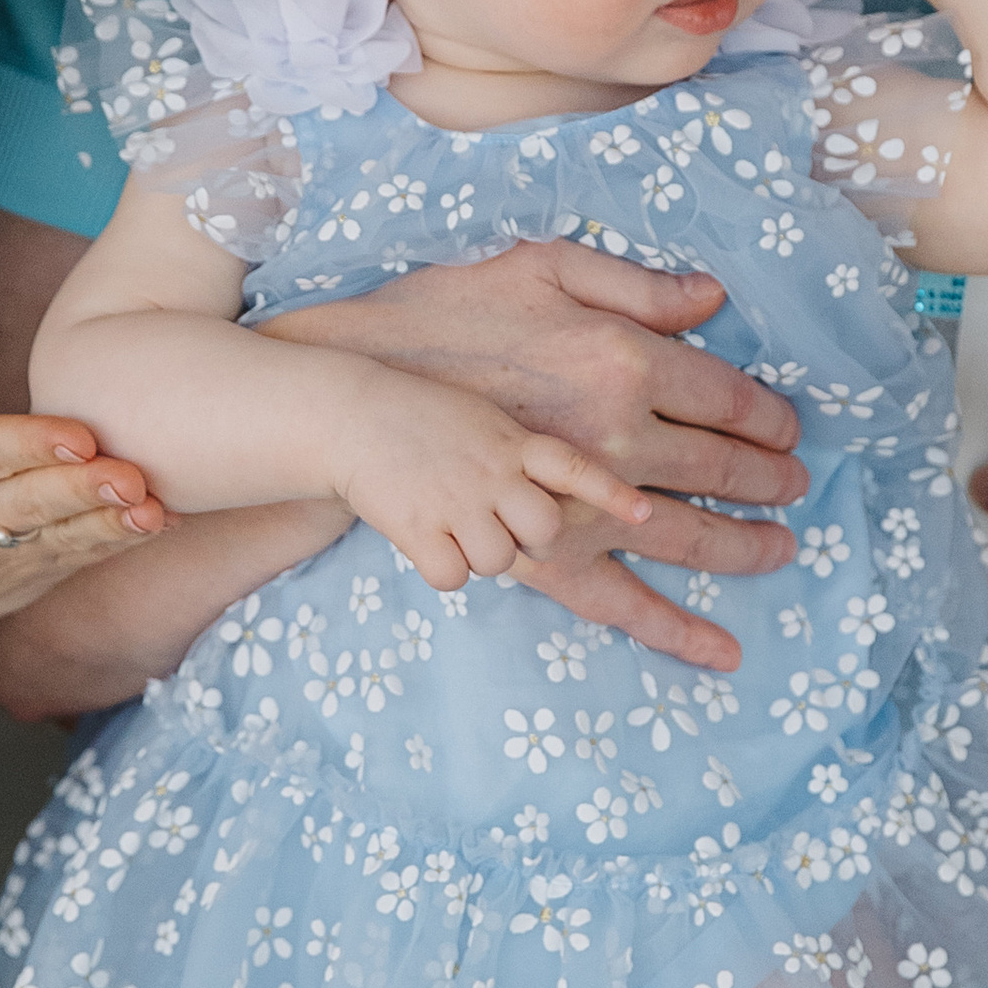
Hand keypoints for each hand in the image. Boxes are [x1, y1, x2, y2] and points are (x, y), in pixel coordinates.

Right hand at [0, 310, 168, 679]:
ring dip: (113, 523)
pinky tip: (164, 521)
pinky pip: (81, 557)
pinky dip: (121, 541)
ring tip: (154, 509)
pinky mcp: (35, 574)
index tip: (78, 434)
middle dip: (82, 488)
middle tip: (131, 476)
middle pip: (33, 501)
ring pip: (65, 537)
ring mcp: (4, 556)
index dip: (31, 444)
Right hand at [281, 240, 804, 660]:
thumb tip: (714, 299)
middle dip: (771, 483)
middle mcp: (613, 439)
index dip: (770, 419)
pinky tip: (720, 651)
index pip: (729, 400)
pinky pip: (622, 603)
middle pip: (721, 471)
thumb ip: (637, 284)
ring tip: (779, 549)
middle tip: (798, 488)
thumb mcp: (542, 266)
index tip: (789, 430)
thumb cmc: (446, 312)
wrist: (361, 394)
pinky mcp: (540, 557)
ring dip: (745, 546)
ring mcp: (579, 507)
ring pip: (688, 537)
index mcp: (623, 363)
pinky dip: (675, 629)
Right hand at [335, 371, 650, 590]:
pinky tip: (424, 536)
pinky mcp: (418, 528)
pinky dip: (441, 567)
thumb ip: (528, 446)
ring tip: (450, 518)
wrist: (345, 413)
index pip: (574, 466)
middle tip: (495, 514)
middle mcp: (493, 471)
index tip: (643, 515)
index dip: (610, 493)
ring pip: (499, 560)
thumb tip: (565, 486)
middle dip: (528, 534)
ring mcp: (456, 501)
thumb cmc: (420, 412)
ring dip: (479, 552)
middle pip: (545, 530)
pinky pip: (453, 578)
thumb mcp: (487, 410)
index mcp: (514, 439)